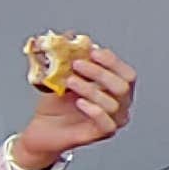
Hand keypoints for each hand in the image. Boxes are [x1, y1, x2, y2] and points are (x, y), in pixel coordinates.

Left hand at [14, 42, 136, 169]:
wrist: (42, 129)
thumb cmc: (56, 105)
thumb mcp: (61, 77)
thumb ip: (67, 57)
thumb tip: (69, 35)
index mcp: (114, 89)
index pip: (126, 73)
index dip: (111, 60)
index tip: (91, 51)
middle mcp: (119, 104)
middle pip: (123, 86)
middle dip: (99, 72)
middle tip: (77, 65)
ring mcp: (113, 120)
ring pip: (112, 103)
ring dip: (90, 88)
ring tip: (70, 82)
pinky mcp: (101, 134)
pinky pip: (107, 123)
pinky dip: (94, 110)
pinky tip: (80, 102)